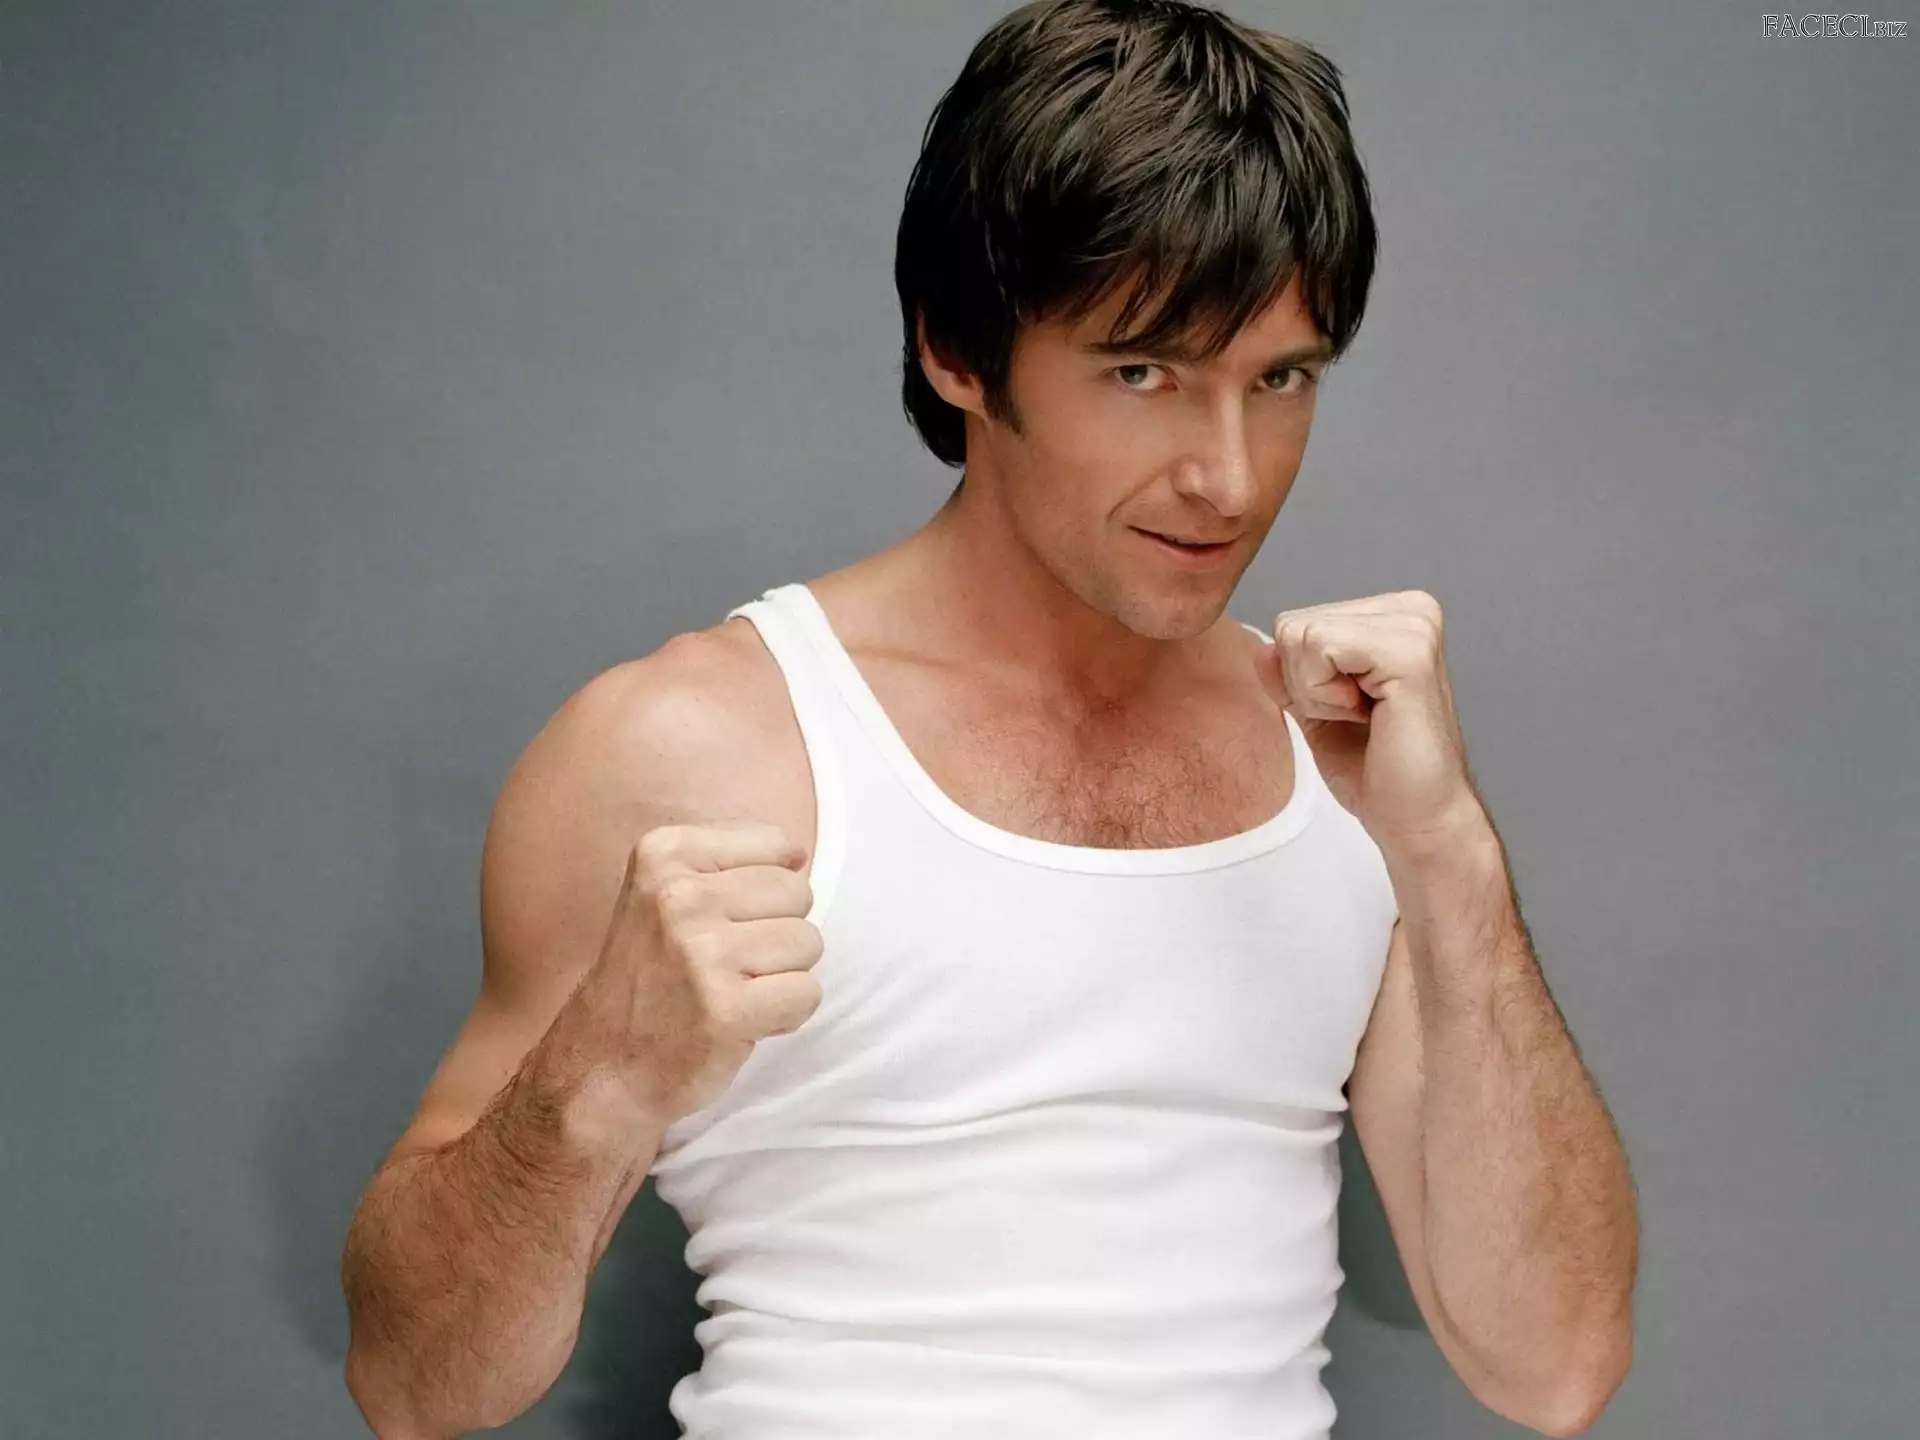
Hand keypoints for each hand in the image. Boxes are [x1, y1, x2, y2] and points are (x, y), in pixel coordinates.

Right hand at [560, 820, 823, 1128]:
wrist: (601, 1067)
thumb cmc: (648, 979)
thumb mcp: (664, 895)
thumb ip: (732, 863)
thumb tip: (800, 855)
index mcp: (663, 854)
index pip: (773, 844)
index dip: (763, 890)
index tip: (718, 922)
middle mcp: (679, 896)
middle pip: (797, 893)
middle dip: (776, 933)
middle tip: (725, 966)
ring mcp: (703, 953)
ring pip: (808, 942)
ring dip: (782, 975)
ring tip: (732, 991)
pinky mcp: (727, 1009)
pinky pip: (807, 993)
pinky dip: (786, 1014)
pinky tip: (742, 1021)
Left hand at [1251, 589, 1482, 855]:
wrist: (1417, 821)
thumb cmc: (1377, 772)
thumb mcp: (1317, 714)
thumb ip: (1290, 677)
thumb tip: (1262, 648)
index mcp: (1393, 617)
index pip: (1296, 623)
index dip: (1302, 679)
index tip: (1350, 711)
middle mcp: (1410, 611)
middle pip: (1294, 626)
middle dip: (1307, 684)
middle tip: (1357, 719)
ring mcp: (1413, 626)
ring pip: (1302, 635)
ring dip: (1316, 693)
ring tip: (1363, 718)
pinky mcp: (1409, 653)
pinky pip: (1318, 648)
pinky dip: (1324, 695)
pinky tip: (1366, 716)